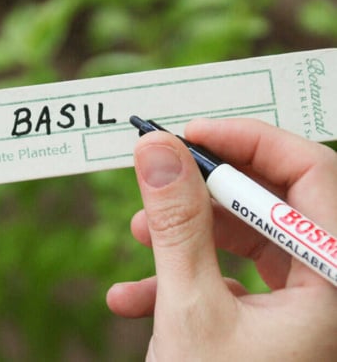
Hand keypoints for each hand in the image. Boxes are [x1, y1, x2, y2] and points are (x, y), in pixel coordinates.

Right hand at [107, 118, 336, 360]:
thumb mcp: (190, 311)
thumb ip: (175, 221)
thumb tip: (155, 150)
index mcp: (336, 277)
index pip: (310, 170)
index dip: (248, 139)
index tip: (188, 134)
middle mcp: (329, 283)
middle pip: (270, 198)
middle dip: (204, 185)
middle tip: (156, 177)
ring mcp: (302, 303)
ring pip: (245, 234)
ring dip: (187, 229)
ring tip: (136, 235)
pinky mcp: (270, 318)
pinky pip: (230, 274)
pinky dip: (183, 274)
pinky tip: (135, 296)